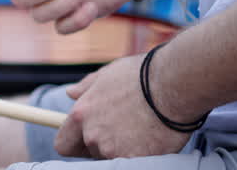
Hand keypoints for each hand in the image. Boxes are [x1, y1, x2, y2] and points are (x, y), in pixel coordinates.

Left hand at [55, 54, 190, 157]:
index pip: (63, 144)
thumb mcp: (106, 75)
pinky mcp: (136, 160)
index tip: (84, 140)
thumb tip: (71, 94)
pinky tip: (151, 138)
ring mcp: (114, 150)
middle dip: (103, 143)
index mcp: (81, 115)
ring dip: (122, 148)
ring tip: (140, 128)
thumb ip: (85, 88)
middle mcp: (93, 135)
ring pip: (112, 157)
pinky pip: (133, 162)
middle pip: (90, 151)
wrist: (173, 85)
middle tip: (123, 127)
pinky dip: (141, 154)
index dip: (74, 144)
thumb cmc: (141, 76)